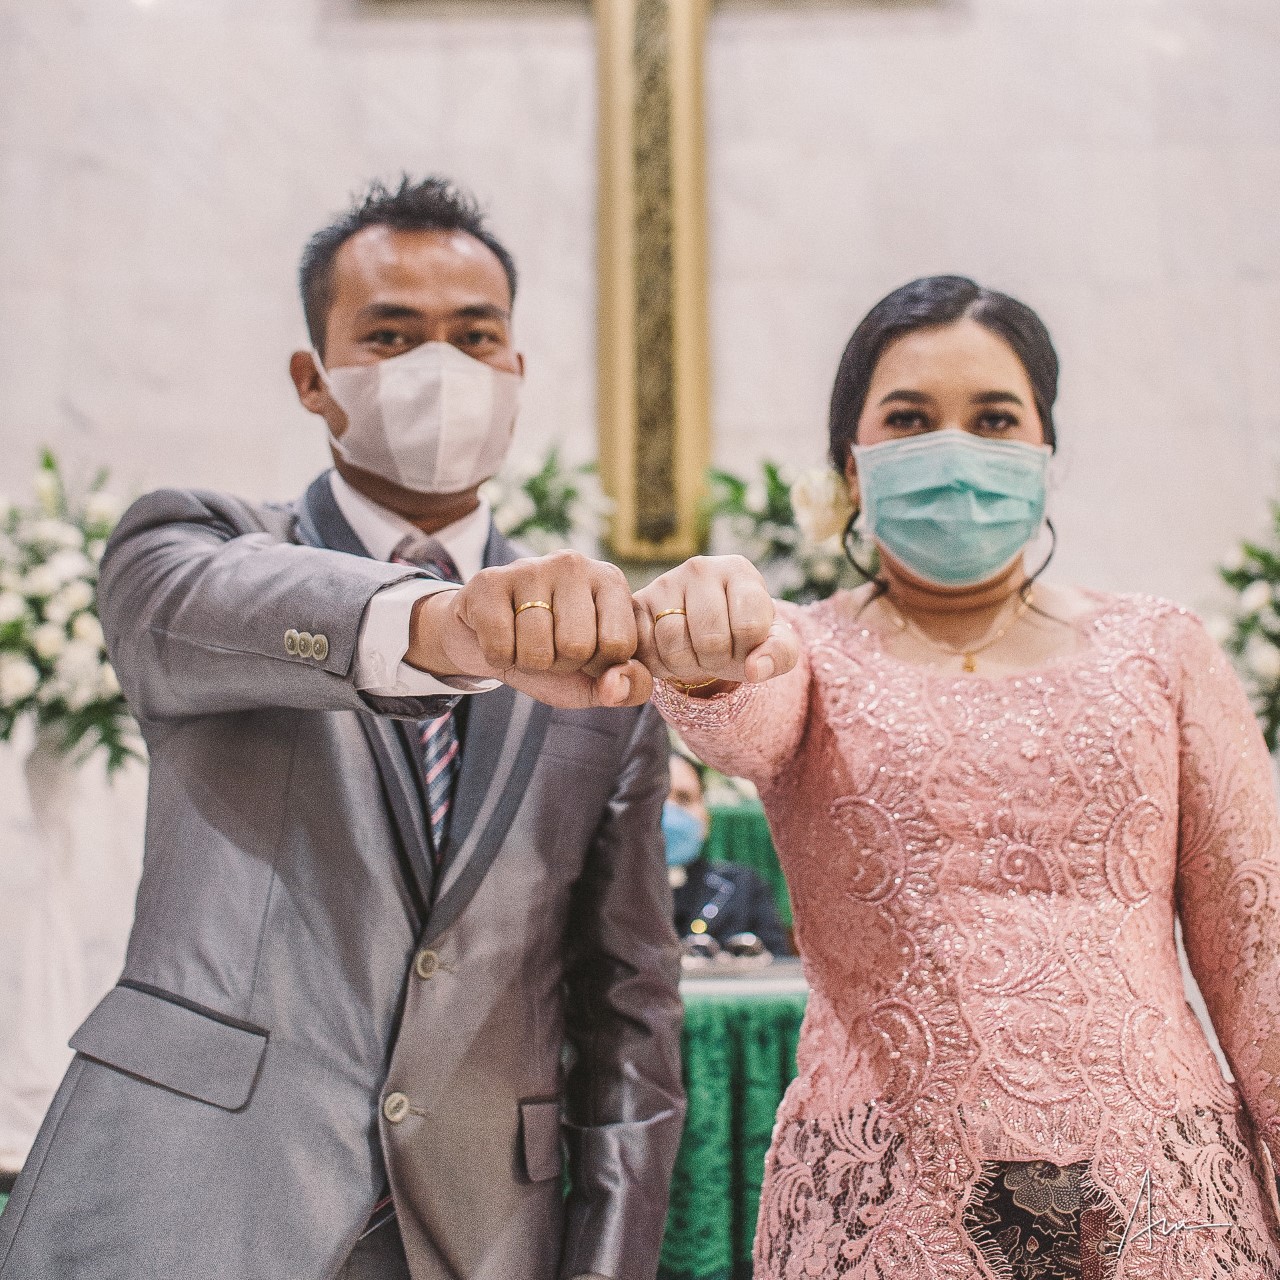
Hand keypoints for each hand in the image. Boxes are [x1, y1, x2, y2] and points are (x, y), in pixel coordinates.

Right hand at [406, 550, 651, 708]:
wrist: (487, 637)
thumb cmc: (553, 654)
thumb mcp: (598, 677)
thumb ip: (629, 687)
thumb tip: (616, 687)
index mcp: (610, 580)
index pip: (619, 644)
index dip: (598, 665)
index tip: (584, 654)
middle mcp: (574, 564)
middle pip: (577, 647)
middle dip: (560, 665)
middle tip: (549, 648)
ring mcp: (530, 567)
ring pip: (537, 650)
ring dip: (528, 663)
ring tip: (524, 641)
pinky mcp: (490, 581)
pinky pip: (500, 647)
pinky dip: (499, 658)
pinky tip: (500, 637)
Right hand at [633, 555, 798, 692]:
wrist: (705, 630)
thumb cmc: (743, 633)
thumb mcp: (772, 643)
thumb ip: (779, 655)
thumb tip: (756, 671)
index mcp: (739, 570)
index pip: (750, 626)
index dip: (749, 650)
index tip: (746, 644)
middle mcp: (700, 568)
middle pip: (711, 639)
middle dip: (717, 661)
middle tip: (717, 653)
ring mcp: (664, 582)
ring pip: (674, 644)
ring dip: (687, 666)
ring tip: (694, 653)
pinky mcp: (637, 603)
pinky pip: (645, 648)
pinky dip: (660, 665)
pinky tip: (670, 654)